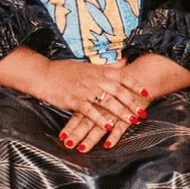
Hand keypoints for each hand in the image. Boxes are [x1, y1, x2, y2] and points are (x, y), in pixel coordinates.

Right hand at [31, 60, 150, 152]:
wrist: (43, 74)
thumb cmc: (65, 70)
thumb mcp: (88, 66)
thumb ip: (107, 66)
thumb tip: (124, 61)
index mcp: (99, 70)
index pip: (122, 76)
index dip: (135, 85)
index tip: (146, 93)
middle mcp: (95, 79)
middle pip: (119, 91)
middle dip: (132, 102)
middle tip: (143, 112)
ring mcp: (85, 90)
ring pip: (108, 101)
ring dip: (121, 112)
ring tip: (132, 120)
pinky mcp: (75, 100)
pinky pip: (91, 111)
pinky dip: (101, 119)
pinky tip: (109, 127)